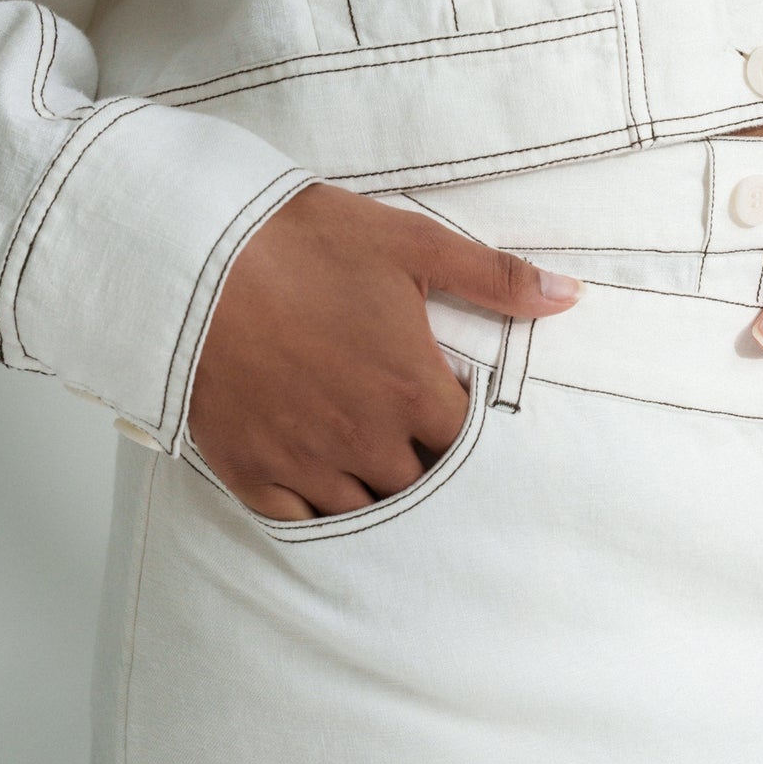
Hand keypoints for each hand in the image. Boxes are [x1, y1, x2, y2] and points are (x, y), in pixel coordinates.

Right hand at [188, 183, 580, 520]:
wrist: (192, 256)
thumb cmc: (302, 243)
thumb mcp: (410, 243)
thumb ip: (494, 277)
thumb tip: (570, 296)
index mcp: (412, 390)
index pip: (466, 446)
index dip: (464, 431)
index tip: (450, 410)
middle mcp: (366, 440)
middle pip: (419, 486)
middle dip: (422, 464)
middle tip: (410, 437)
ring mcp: (306, 462)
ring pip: (363, 511)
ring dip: (375, 492)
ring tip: (371, 463)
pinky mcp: (250, 470)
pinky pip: (297, 521)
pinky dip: (315, 512)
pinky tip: (321, 491)